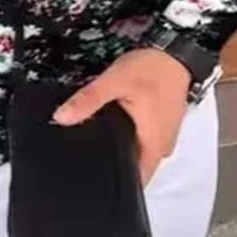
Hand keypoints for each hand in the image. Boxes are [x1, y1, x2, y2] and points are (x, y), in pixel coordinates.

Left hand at [53, 48, 191, 186]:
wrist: (176, 52)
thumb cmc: (153, 69)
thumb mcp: (115, 81)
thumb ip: (88, 100)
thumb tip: (61, 118)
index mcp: (153, 147)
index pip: (133, 182)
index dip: (111, 184)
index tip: (87, 180)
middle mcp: (161, 148)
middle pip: (133, 169)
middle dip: (110, 164)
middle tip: (82, 158)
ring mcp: (163, 137)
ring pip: (136, 153)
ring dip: (119, 149)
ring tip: (93, 142)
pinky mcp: (161, 125)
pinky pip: (141, 140)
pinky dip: (127, 136)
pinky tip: (111, 126)